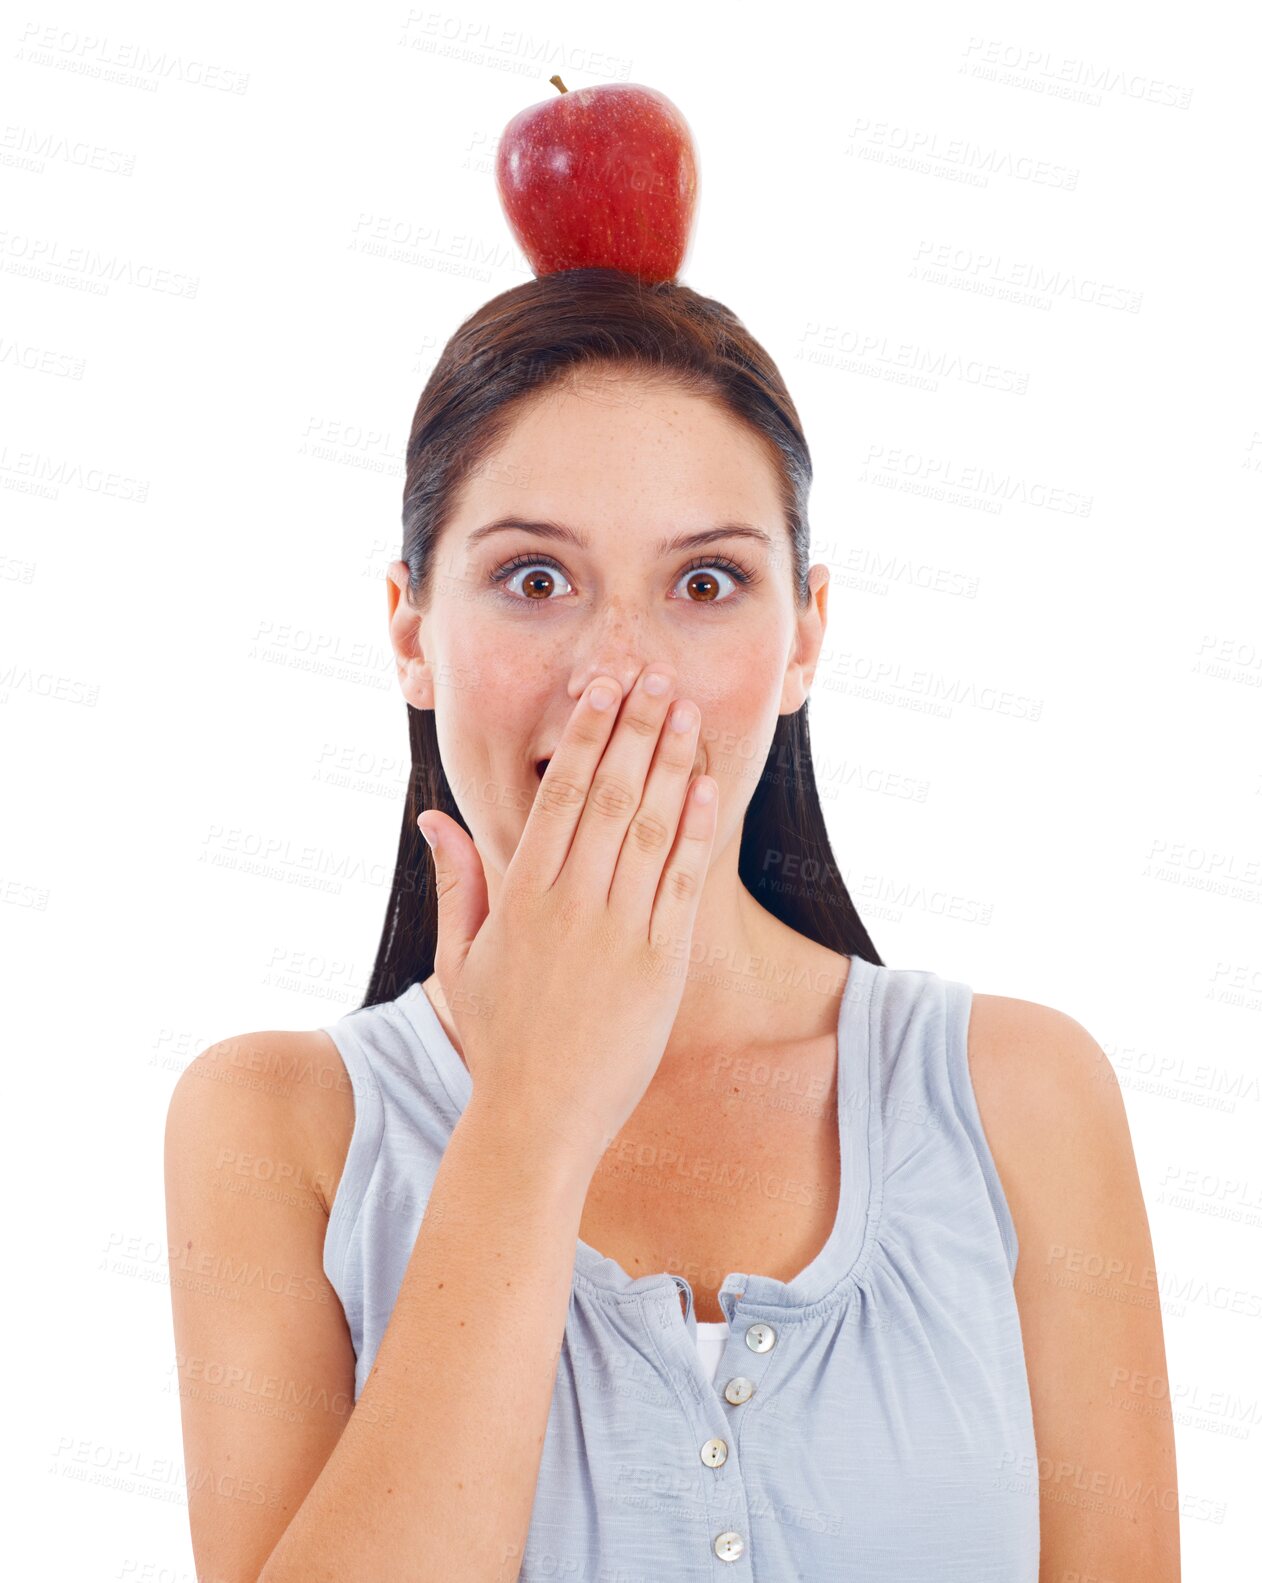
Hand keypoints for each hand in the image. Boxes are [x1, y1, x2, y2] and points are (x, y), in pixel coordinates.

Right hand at [416, 663, 716, 1172]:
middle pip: (609, 795)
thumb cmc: (496, 1038)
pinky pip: (681, 882)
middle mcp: (572, 904)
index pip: (559, 794)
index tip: (604, 690)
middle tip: (655, 677)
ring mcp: (620, 933)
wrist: (540, 1118)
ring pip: (649, 827)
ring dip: (670, 763)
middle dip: (635, 730)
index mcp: (522, 897)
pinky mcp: (661, 964)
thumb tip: (434, 817)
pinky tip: (706, 786)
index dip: (586, 735)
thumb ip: (457, 881)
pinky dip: (695, 830)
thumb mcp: (460, 959)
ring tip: (685, 711)